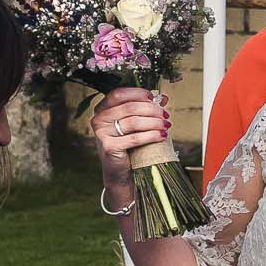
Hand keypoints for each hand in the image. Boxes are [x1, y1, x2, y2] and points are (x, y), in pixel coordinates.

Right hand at [92, 88, 170, 207]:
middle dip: (152, 110)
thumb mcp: (135, 125)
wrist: (121, 172)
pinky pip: (135, 138)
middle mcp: (99, 119)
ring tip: (167, 125)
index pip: (119, 94)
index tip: (154, 98)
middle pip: (130, 108)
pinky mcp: (109, 146)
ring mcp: (101, 133)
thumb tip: (163, 98)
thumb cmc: (128, 146)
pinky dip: (152, 135)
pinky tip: (162, 135)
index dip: (138, 94)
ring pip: (134, 122)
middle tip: (166, 116)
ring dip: (154, 122)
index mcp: (102, 109)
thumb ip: (145, 109)